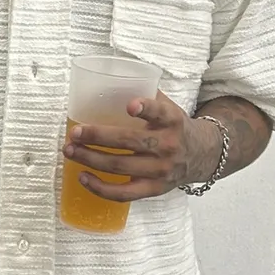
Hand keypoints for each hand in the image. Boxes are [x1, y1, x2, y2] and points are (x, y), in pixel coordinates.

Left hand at [64, 92, 222, 202]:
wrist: (205, 155)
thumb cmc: (176, 127)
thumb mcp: (169, 107)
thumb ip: (145, 94)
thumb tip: (107, 81)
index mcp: (172, 120)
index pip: (160, 112)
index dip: (145, 108)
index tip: (130, 105)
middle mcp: (168, 145)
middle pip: (129, 141)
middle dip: (97, 136)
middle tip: (75, 132)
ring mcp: (161, 170)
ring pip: (120, 166)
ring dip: (90, 159)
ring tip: (70, 150)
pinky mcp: (154, 189)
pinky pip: (124, 193)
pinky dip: (100, 188)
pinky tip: (82, 176)